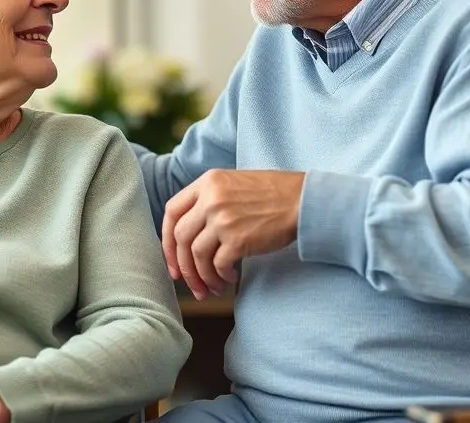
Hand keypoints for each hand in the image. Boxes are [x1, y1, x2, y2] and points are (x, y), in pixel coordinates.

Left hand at [162, 169, 305, 298]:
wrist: (302, 200)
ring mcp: (222, 218)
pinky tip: (231, 278)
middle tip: (191, 284)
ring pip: (196, 255)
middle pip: (180, 237)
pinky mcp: (238, 239)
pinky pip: (217, 265)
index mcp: (207, 182)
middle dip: (183, 267)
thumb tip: (187, 235)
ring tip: (213, 287)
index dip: (167, 239)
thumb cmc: (271, 194)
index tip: (172, 260)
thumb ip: (208, 200)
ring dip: (202, 277)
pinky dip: (220, 277)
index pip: (171, 211)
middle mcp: (210, 199)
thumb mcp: (232, 184)